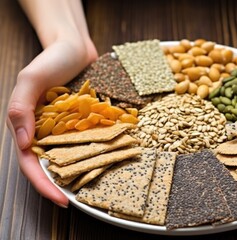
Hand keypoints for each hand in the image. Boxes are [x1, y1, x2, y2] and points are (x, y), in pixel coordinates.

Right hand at [6, 13, 97, 206]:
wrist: (75, 47)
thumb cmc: (52, 60)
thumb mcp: (31, 79)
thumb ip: (21, 108)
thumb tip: (25, 144)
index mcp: (29, 126)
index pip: (32, 163)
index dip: (44, 184)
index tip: (61, 201)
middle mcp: (48, 131)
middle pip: (53, 165)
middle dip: (64, 185)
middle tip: (81, 202)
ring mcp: (67, 127)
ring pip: (72, 156)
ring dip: (81, 172)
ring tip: (95, 189)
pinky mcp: (85, 121)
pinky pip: (89, 140)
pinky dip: (96, 151)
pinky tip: (109, 161)